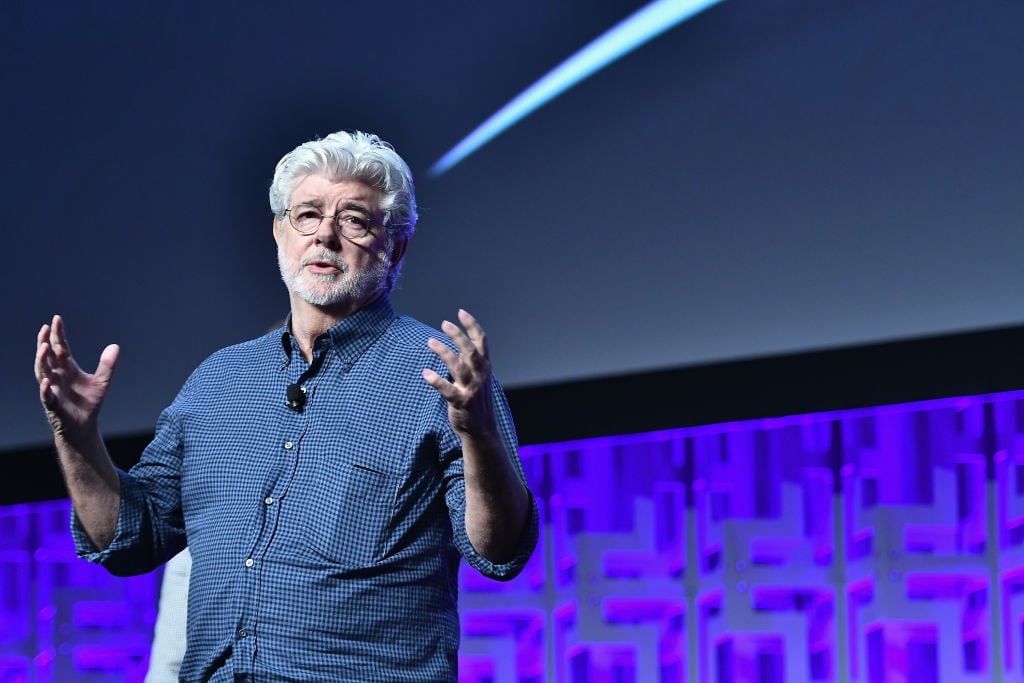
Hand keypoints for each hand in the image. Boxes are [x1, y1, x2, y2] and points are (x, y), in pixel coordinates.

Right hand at [35, 315, 119, 444]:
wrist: (83, 425)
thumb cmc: (88, 402)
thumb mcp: (102, 381)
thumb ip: (107, 365)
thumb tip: (115, 346)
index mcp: (67, 368)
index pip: (60, 348)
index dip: (58, 334)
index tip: (56, 319)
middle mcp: (56, 376)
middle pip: (47, 356)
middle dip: (45, 342)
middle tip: (45, 327)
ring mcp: (52, 390)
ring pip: (42, 373)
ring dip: (41, 361)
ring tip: (44, 348)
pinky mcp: (53, 406)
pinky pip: (46, 397)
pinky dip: (45, 390)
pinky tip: (46, 382)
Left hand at [423, 309, 496, 437]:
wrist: (482, 430)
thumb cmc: (477, 401)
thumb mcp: (479, 378)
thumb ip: (471, 362)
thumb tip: (460, 344)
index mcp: (485, 368)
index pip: (482, 342)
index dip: (472, 326)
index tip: (461, 312)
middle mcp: (480, 376)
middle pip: (470, 351)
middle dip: (458, 335)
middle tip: (444, 323)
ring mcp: (471, 389)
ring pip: (458, 367)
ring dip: (444, 352)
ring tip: (430, 341)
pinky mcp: (461, 402)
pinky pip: (448, 390)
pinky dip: (437, 381)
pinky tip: (425, 373)